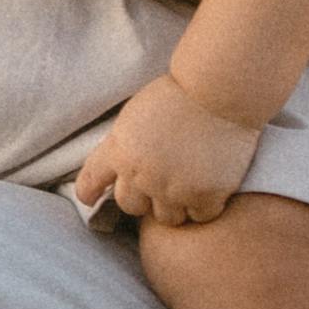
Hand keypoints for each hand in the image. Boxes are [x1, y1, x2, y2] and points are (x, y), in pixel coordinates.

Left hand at [73, 73, 265, 228]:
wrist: (219, 91)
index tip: (89, 198)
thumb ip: (126, 143)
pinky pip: (199, 216)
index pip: (92, 180)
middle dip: (143, 197)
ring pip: (167, 217)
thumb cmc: (181, 92)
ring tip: (188, 187)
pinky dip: (205, 205)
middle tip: (161, 183)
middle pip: (131, 205)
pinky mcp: (205, 196)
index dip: (88, 192)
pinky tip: (211, 189)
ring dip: (175, 206)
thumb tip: (121, 167)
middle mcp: (141, 175)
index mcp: (120, 150)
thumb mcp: (137, 113)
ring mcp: (173, 189)